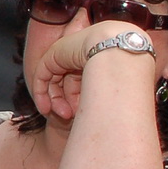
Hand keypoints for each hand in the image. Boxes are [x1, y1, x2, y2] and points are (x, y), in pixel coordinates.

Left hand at [29, 21, 156, 123]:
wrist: (120, 53)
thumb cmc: (126, 72)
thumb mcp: (111, 86)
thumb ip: (101, 94)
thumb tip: (99, 117)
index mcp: (99, 57)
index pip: (82, 80)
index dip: (78, 99)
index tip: (78, 116)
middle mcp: (83, 53)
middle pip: (68, 81)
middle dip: (66, 102)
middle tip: (69, 117)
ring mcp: (68, 51)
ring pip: (55, 80)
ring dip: (57, 101)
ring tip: (63, 115)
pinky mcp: (55, 53)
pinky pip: (42, 75)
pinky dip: (42, 93)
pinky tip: (46, 108)